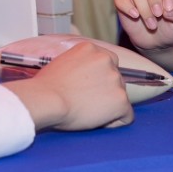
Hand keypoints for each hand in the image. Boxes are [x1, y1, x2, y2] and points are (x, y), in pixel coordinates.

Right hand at [7, 41, 133, 130]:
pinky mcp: (120, 100)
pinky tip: (98, 122)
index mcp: (92, 49)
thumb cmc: (46, 87)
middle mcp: (107, 59)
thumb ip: (79, 65)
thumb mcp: (62, 62)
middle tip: (85, 103)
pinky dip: (115, 122)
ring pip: (120, 97)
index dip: (100, 79)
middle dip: (105, 93)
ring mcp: (116, 79)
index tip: (89, 89)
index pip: (108, 63)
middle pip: (115, 80)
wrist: (47, 100)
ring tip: (87, 112)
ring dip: (108, 106)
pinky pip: (126, 116)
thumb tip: (82, 77)